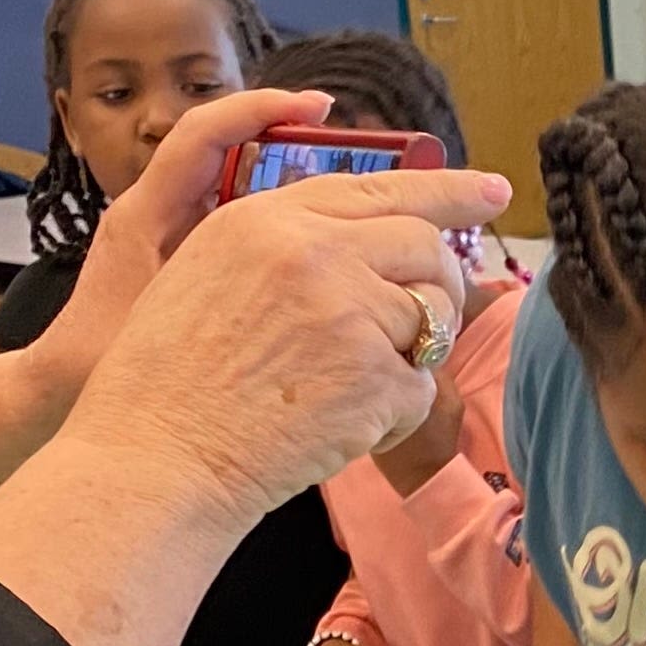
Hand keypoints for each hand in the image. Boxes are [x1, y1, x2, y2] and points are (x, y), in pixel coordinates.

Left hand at [0, 88, 332, 474]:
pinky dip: (276, 222)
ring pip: (236, 185)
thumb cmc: (93, 364)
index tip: (316, 108)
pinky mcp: (180, 258)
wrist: (53, 391)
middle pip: (229, 150)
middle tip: (355, 153)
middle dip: (291, 141)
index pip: (203, 133)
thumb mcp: (157, 326)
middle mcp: (156, 210)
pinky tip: (320, 247)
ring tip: (351, 197)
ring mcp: (168, 232)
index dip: (259, 109)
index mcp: (145, 213)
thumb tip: (301, 266)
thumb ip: (213, 297)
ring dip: (290, 183)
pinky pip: (235, 222)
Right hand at [62, 168, 502, 523]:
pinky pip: (421, 388)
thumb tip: (365, 239)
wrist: (153, 458)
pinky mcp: (373, 375)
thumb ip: (281, 243)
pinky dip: (396, 416)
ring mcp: (347, 310)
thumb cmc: (167, 383)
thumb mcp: (203, 273)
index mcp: (267, 218)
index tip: (492, 192)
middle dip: (441, 283)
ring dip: (411, 354)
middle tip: (430, 319)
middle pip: (424, 244)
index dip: (448, 190)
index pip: (381, 187)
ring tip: (354, 388)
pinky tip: (345, 429)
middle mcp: (313, 250)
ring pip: (432, 315)